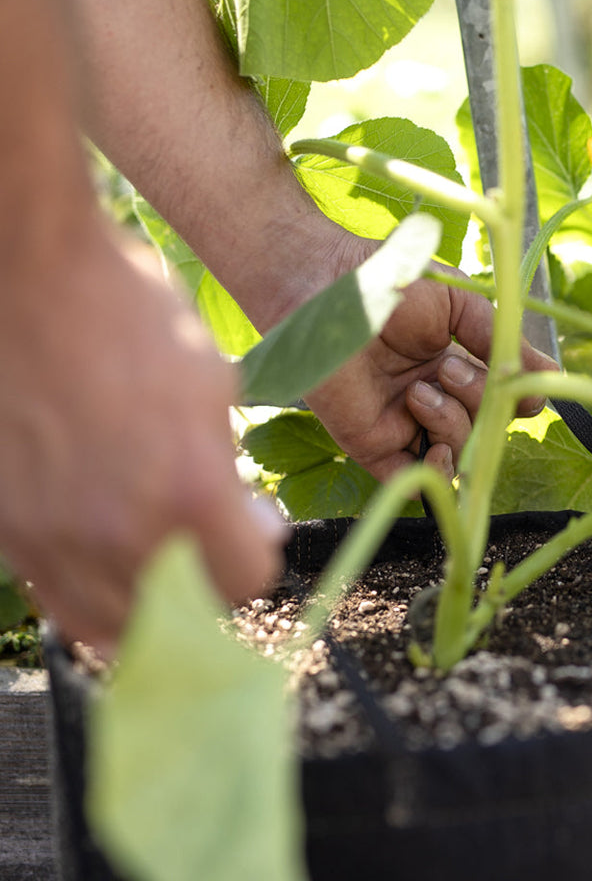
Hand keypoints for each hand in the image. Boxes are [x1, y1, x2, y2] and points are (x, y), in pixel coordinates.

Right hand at [0, 221, 283, 653]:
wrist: (23, 275)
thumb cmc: (128, 316)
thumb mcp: (211, 385)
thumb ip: (234, 469)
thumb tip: (256, 525)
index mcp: (186, 492)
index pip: (248, 577)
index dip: (258, 548)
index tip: (253, 522)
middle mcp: (116, 533)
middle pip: (188, 611)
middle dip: (211, 575)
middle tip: (208, 530)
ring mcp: (51, 540)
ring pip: (114, 624)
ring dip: (151, 598)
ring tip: (160, 547)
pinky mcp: (5, 530)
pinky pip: (58, 597)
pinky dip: (92, 586)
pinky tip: (106, 541)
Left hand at [304, 238, 553, 482]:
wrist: (325, 286)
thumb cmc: (389, 281)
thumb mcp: (458, 301)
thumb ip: (498, 337)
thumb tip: (550, 373)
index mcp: (458, 362)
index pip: (504, 398)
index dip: (518, 396)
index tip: (517, 379)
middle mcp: (436, 396)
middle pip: (485, 426)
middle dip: (479, 400)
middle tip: (448, 368)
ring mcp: (405, 422)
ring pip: (456, 453)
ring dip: (453, 425)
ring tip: (421, 390)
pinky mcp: (372, 443)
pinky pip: (412, 479)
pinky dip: (431, 473)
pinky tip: (430, 447)